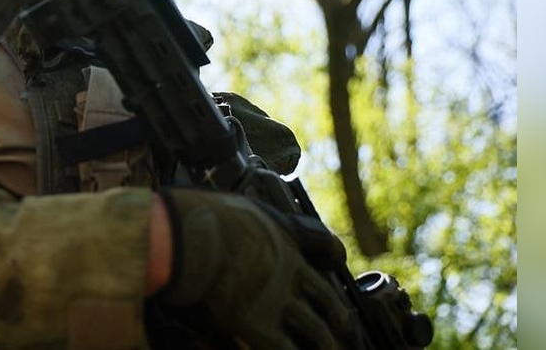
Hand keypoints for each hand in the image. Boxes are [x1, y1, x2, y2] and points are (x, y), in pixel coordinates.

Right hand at [158, 189, 351, 349]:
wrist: (193, 237)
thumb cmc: (209, 218)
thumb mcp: (246, 209)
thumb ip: (263, 221)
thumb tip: (255, 220)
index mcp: (286, 247)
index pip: (326, 256)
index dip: (335, 270)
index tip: (340, 284)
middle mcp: (289, 277)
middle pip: (331, 304)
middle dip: (344, 322)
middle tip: (351, 334)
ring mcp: (276, 303)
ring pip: (319, 333)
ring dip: (329, 346)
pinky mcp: (257, 326)